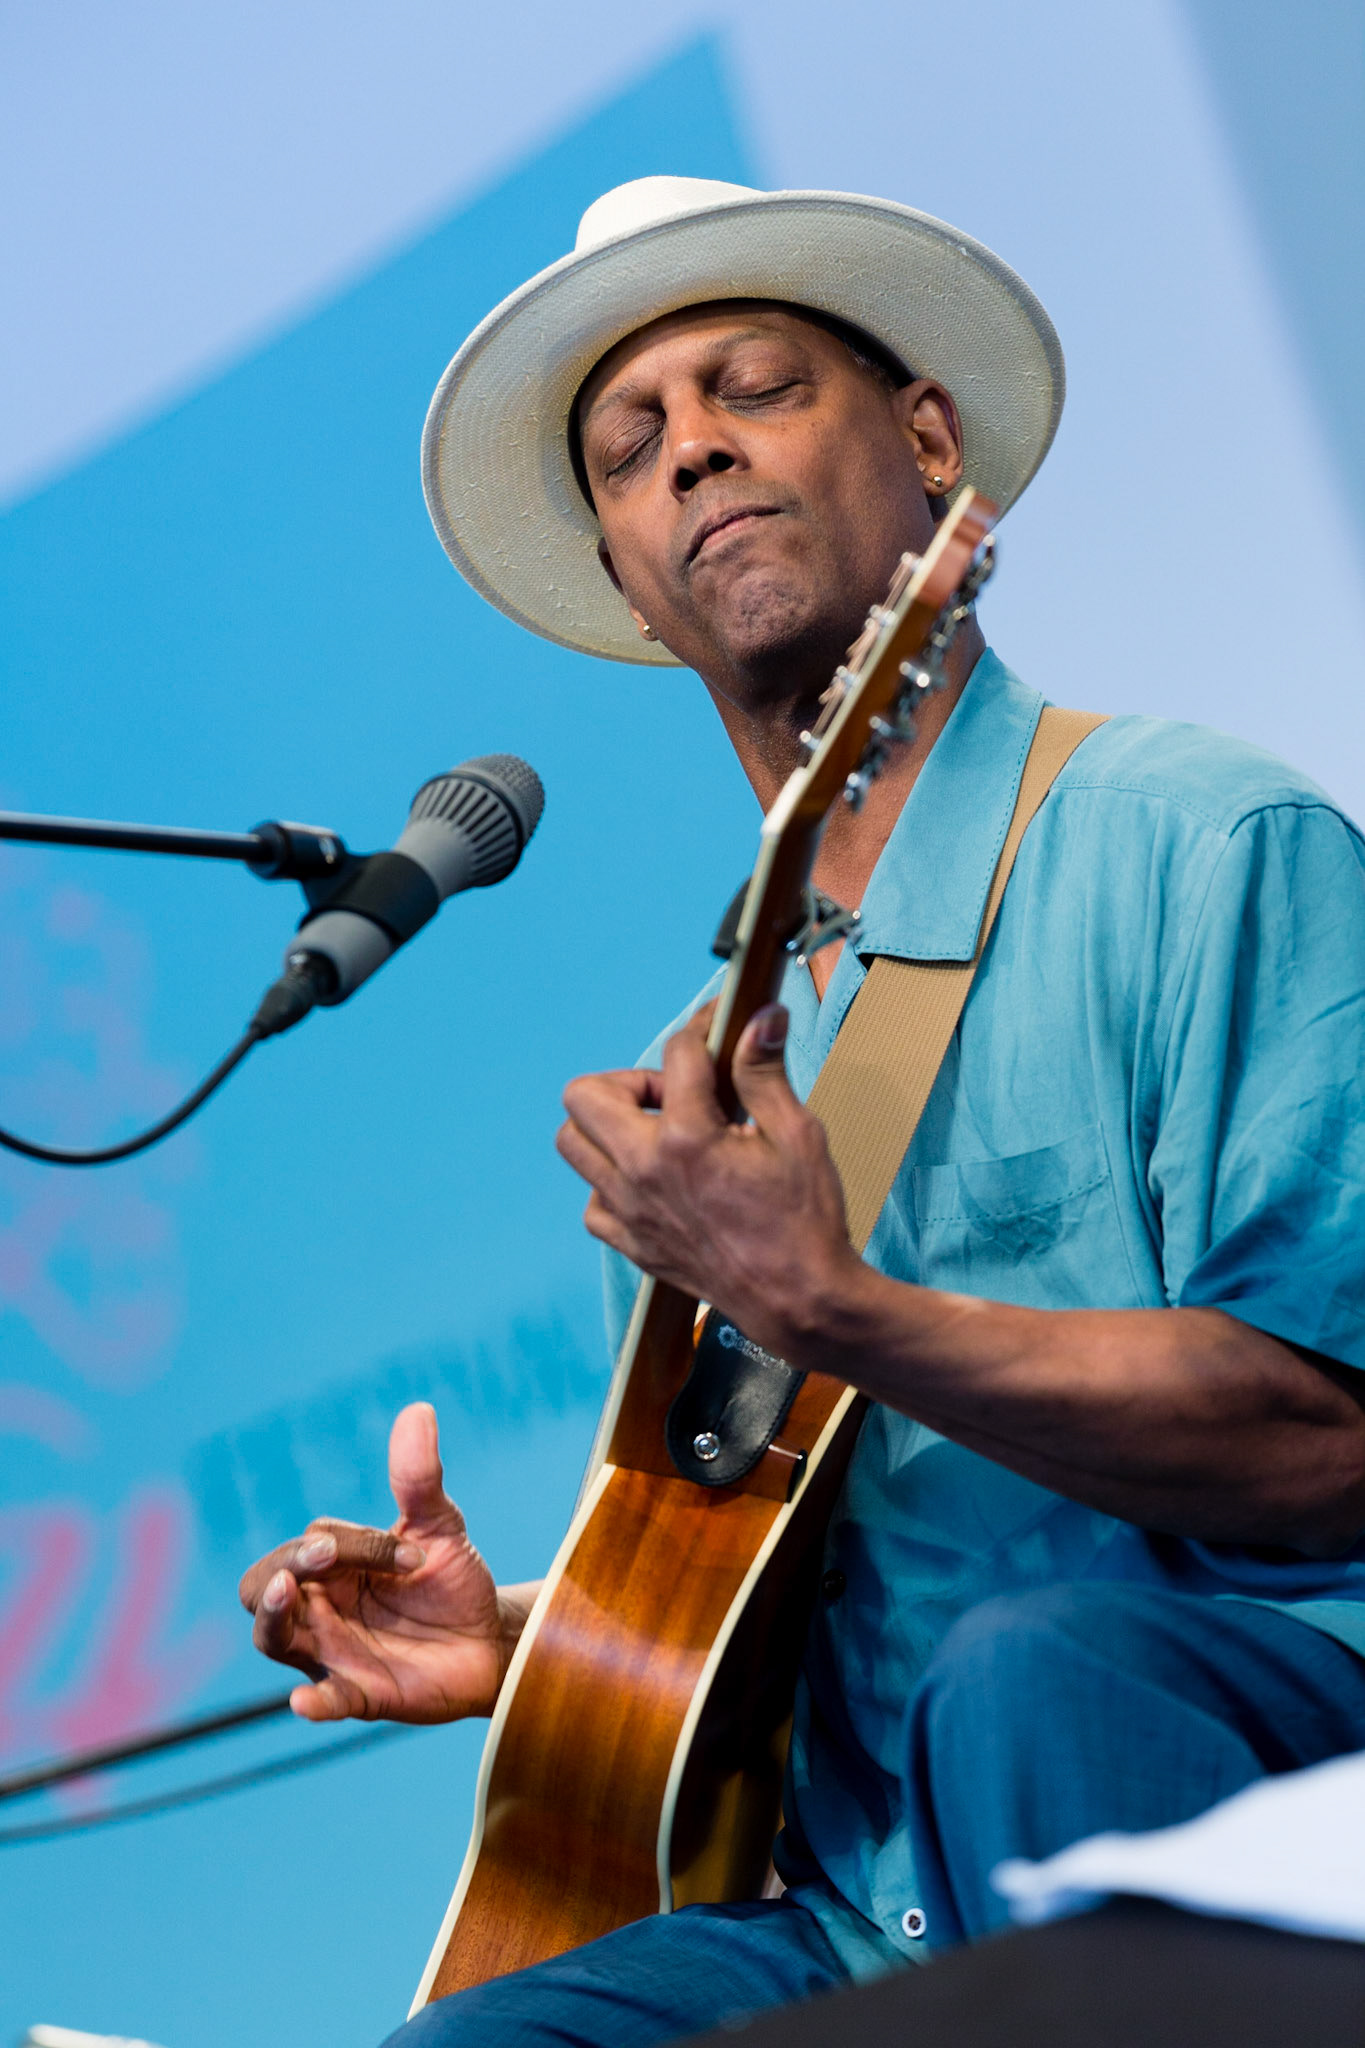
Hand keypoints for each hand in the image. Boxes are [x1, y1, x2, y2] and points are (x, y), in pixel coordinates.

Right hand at [238, 1402, 527, 1723]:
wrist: (492, 1638)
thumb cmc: (451, 1580)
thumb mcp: (440, 1527)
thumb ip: (419, 1478)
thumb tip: (418, 1410)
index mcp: (331, 1567)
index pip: (311, 1544)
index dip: (354, 1544)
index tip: (410, 1554)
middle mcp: (319, 1608)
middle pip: (260, 1588)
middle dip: (280, 1569)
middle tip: (318, 1557)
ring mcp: (333, 1653)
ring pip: (273, 1640)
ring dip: (274, 1620)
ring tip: (284, 1595)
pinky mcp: (360, 1695)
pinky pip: (325, 1701)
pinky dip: (314, 1702)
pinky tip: (306, 1702)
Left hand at [556, 1003, 858, 1361]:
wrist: (799, 1300)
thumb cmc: (804, 1220)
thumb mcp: (796, 1134)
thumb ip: (763, 1072)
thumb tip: (761, 1016)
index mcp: (687, 1137)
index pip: (676, 1053)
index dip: (702, 1030)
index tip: (718, 1031)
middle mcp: (644, 1171)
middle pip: (584, 1094)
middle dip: (628, 1081)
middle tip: (673, 1095)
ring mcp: (629, 1210)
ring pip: (573, 1144)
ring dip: (608, 1127)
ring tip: (657, 1134)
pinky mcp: (630, 1243)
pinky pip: (592, 1200)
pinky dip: (611, 1183)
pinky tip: (654, 1182)